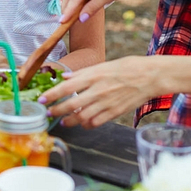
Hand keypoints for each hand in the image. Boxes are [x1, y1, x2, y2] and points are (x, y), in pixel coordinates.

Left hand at [39, 56, 157, 128]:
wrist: (149, 76)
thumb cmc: (125, 67)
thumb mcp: (101, 65)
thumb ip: (81, 73)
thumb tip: (64, 77)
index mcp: (92, 76)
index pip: (66, 87)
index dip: (51, 95)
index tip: (41, 100)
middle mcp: (97, 90)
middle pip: (71, 104)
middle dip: (56, 111)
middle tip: (48, 113)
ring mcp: (106, 103)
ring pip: (82, 117)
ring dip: (70, 121)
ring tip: (63, 121)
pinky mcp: (115, 112)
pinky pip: (96, 122)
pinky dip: (87, 125)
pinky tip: (83, 123)